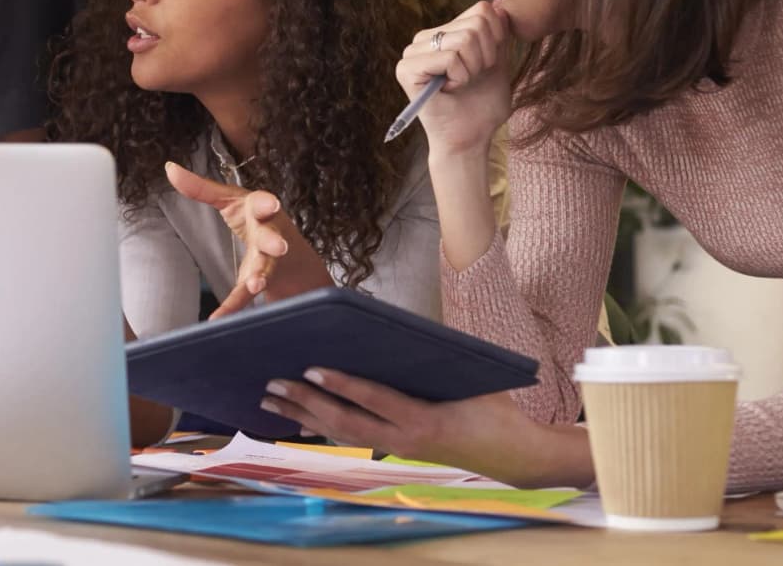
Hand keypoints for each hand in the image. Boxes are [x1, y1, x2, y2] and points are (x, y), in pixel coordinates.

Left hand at [165, 162, 331, 317]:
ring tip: (255, 285)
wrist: (288, 253)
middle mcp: (269, 236)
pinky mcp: (257, 282)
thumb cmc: (253, 217)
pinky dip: (233, 306)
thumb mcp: (228, 200)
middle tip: (280, 247)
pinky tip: (219, 318)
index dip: (267, 205)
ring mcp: (267, 262)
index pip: (264, 205)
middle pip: (272, 239)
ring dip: (261, 277)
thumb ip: (200, 187)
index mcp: (260, 211)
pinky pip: (244, 296)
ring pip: (266, 270)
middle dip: (275, 242)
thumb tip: (169, 168)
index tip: (270, 204)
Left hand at [259, 366, 592, 488]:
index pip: (374, 400)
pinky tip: (296, 421)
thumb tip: (397, 328)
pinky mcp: (394, 450)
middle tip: (273, 384)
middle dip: (306, 402)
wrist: (513, 454)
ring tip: (269, 401)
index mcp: (424, 419)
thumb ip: (435, 359)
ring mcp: (396, 449)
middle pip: (345, 421)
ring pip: (341, 433)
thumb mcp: (472, 380)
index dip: (341, 385)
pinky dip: (320, 427)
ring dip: (303, 417)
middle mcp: (403, 439)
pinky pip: (351, 438)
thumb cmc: (494, 409)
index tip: (311, 369)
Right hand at [395, 0, 513, 155]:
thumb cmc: (483, 105)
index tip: (486, 65)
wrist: (470, 138)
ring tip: (461, 84)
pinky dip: (459, 77)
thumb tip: (501, 5)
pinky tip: (449, 90)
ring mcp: (413, 52)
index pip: (482, 10)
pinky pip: (449, 58)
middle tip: (472, 78)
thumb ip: (499, 34)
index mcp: (444, 32)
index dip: (496, 40)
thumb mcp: (498, 62)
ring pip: (464, 39)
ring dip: (473, 69)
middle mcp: (425, 38)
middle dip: (486, 56)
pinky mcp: (406, 69)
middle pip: (476, 23)